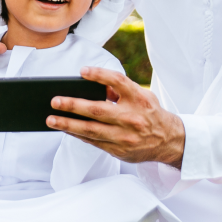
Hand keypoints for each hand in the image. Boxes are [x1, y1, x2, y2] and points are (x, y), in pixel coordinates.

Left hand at [47, 66, 185, 167]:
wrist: (170, 141)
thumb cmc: (150, 113)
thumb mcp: (143, 96)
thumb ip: (121, 90)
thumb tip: (94, 84)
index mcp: (139, 99)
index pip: (118, 82)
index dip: (100, 75)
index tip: (82, 71)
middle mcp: (132, 118)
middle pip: (98, 110)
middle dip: (73, 106)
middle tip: (54, 101)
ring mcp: (125, 136)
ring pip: (91, 130)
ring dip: (68, 125)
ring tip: (51, 120)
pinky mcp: (120, 150)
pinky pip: (94, 142)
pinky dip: (78, 135)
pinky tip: (65, 129)